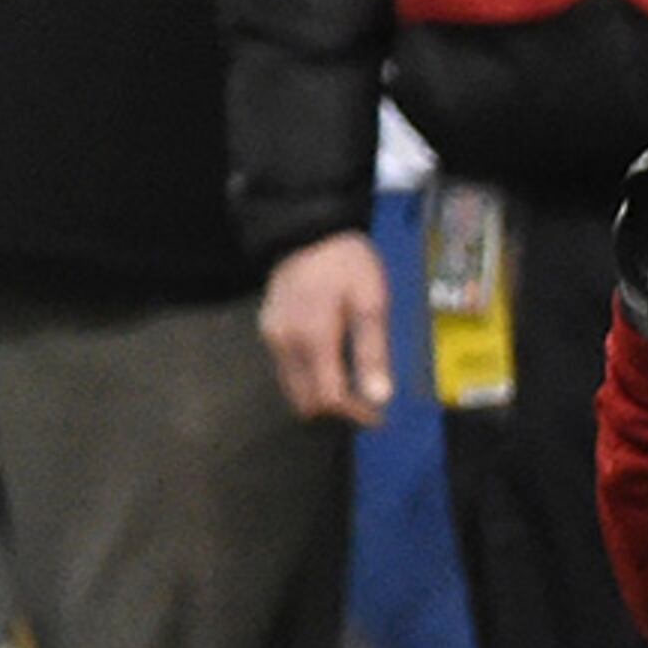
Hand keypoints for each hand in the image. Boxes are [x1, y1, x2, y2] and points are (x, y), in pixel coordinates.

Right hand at [259, 231, 392, 426]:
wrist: (309, 231)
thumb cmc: (346, 263)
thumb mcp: (371, 303)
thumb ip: (373, 352)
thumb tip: (379, 396)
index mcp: (313, 338)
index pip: (329, 398)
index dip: (355, 414)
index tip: (378, 415)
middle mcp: (286, 343)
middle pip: (305, 401)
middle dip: (336, 411)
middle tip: (365, 404)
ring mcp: (272, 337)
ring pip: (292, 388)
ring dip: (320, 395)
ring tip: (351, 384)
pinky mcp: (269, 329)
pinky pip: (286, 368)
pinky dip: (308, 377)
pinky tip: (330, 362)